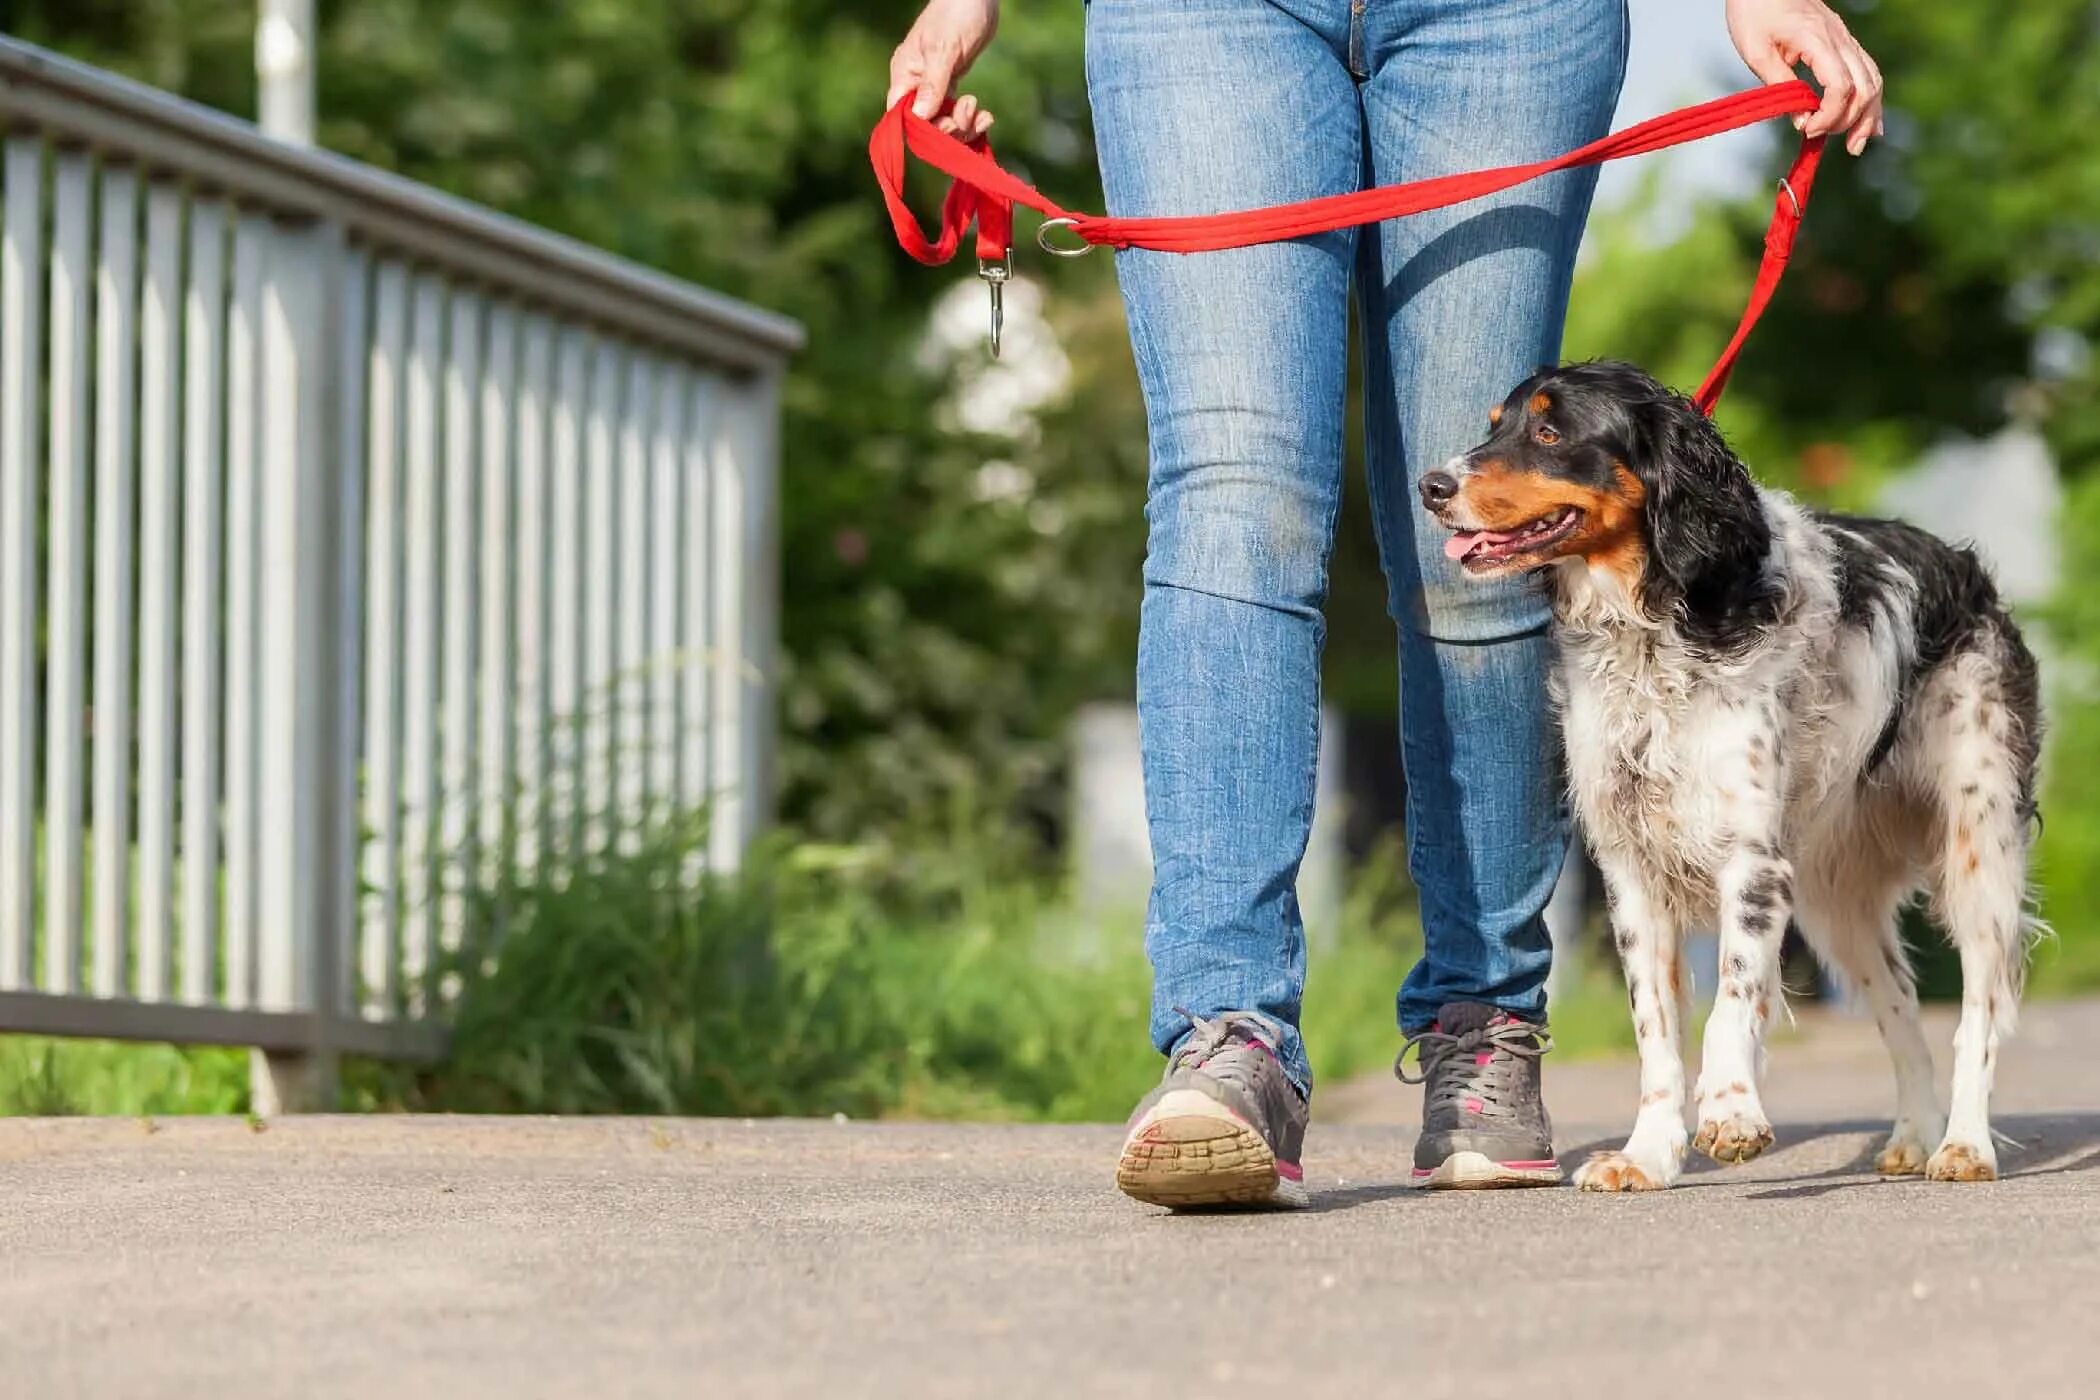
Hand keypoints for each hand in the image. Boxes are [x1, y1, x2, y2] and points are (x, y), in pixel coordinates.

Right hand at [887, 0, 999, 140]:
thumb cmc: (955, 14)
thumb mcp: (943, 49)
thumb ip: (932, 84)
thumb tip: (919, 117)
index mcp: (905, 74)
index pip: (901, 115)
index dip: (919, 130)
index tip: (943, 127)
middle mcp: (916, 84)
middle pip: (925, 125)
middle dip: (948, 128)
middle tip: (967, 112)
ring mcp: (935, 86)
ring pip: (944, 124)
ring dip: (964, 127)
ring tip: (982, 113)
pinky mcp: (952, 85)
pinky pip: (958, 115)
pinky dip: (973, 121)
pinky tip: (987, 117)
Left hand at [1724, 0, 1883, 154]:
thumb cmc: (1754, 12)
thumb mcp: (1756, 52)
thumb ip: (1780, 87)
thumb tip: (1802, 121)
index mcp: (1817, 40)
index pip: (1840, 86)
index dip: (1830, 115)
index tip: (1809, 131)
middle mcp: (1840, 39)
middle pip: (1864, 86)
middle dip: (1852, 121)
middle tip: (1829, 143)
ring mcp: (1845, 39)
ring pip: (1872, 80)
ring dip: (1868, 115)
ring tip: (1856, 145)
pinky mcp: (1844, 42)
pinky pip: (1867, 72)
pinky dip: (1870, 100)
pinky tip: (1868, 124)